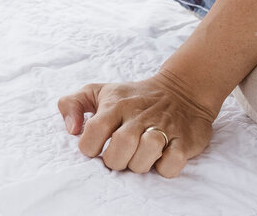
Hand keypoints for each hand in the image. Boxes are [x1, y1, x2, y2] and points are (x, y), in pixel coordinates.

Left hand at [56, 69, 217, 176]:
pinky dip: (164, 168)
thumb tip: (71, 130)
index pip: (95, 129)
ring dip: (138, 164)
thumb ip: (72, 104)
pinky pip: (173, 163)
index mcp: (115, 105)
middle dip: (114, 160)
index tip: (95, 148)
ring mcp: (164, 128)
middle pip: (121, 145)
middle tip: (117, 157)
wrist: (182, 90)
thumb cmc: (132, 97)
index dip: (90, 146)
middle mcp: (138, 115)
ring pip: (146, 154)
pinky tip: (159, 159)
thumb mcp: (97, 91)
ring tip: (137, 158)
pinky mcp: (184, 141)